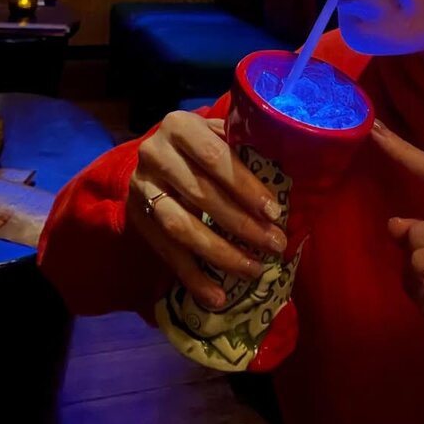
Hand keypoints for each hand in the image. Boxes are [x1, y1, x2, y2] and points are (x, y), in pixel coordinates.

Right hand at [127, 111, 287, 309]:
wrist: (155, 156)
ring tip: (253, 270)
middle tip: (273, 245)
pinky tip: (217, 297)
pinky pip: (166, 253)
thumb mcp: (218, 134)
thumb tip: (286, 179)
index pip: (215, 158)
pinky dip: (193, 278)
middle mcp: (155, 154)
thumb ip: (242, 148)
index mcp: (180, 126)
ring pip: (181, 228)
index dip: (246, 187)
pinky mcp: (137, 218)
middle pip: (201, 195)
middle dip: (242, 224)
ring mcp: (142, 188)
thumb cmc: (201, 145)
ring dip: (220, 254)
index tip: (274, 212)